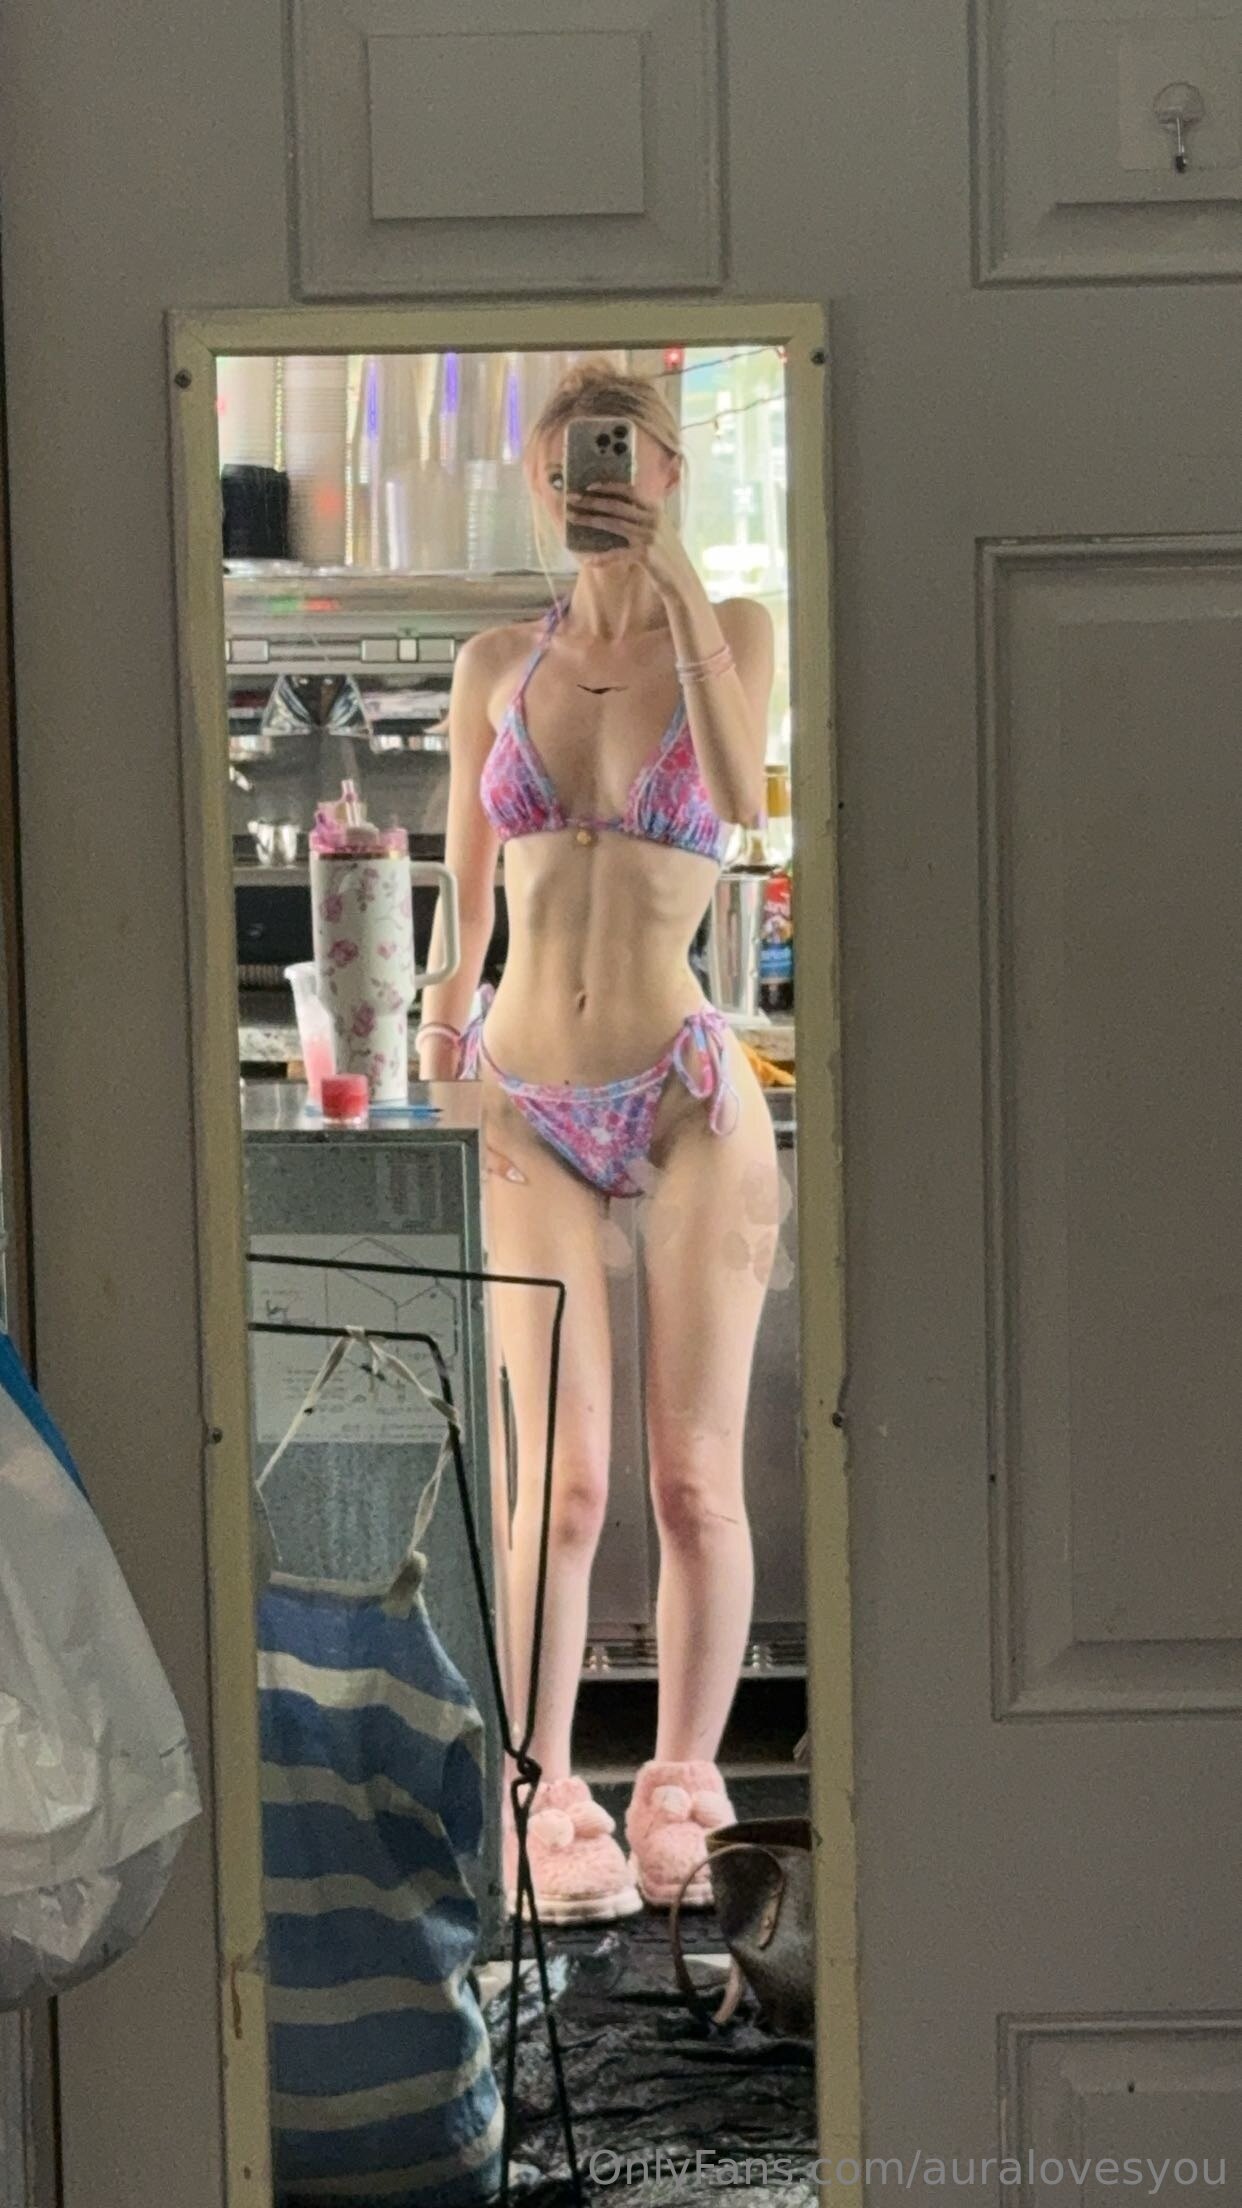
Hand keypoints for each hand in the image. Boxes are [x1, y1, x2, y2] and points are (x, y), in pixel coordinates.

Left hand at [565, 482, 694, 596]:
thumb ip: (641, 518)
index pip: (629, 491)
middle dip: (591, 501)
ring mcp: (649, 536)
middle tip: (571, 498)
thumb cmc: (665, 555)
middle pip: (616, 505)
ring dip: (590, 520)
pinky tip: (588, 561)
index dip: (608, 487)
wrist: (680, 579)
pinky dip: (602, 558)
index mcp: (655, 510)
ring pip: (613, 524)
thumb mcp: (658, 530)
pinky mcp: (645, 555)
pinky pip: (617, 554)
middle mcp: (652, 519)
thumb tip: (613, 510)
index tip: (589, 486)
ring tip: (572, 517)